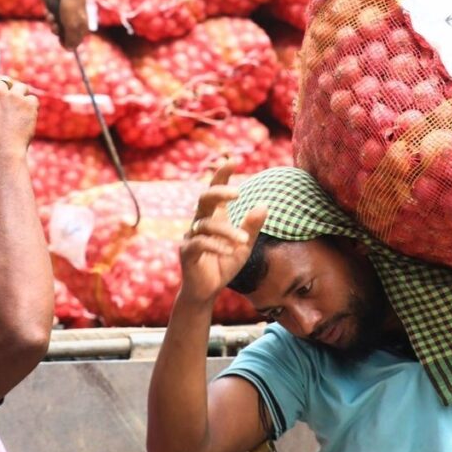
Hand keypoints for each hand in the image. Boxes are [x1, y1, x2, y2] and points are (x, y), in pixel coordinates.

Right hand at [0, 75, 38, 159]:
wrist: (1, 151)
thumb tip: (2, 89)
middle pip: (6, 82)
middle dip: (9, 91)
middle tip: (11, 107)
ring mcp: (13, 95)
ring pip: (22, 87)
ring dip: (22, 97)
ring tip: (19, 115)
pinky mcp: (28, 102)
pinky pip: (33, 100)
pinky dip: (32, 109)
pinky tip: (26, 122)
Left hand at [46, 0, 87, 49]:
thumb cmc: (72, 8)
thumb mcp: (71, 27)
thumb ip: (70, 40)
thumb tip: (70, 50)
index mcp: (81, 28)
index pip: (74, 42)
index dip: (66, 43)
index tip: (60, 41)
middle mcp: (74, 22)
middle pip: (62, 34)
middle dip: (56, 30)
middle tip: (55, 26)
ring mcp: (65, 15)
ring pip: (55, 25)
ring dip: (50, 22)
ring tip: (51, 16)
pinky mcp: (58, 9)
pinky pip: (51, 16)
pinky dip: (48, 15)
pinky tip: (48, 11)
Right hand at [178, 161, 267, 304]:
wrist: (207, 291)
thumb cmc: (224, 265)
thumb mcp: (244, 247)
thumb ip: (252, 227)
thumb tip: (264, 205)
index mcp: (214, 217)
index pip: (215, 190)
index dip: (222, 175)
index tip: (233, 160)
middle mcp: (200, 222)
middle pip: (205, 198)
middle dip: (219, 192)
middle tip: (238, 193)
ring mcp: (191, 236)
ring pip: (207, 224)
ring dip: (227, 232)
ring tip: (243, 241)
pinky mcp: (186, 251)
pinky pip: (199, 242)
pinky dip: (215, 245)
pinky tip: (228, 251)